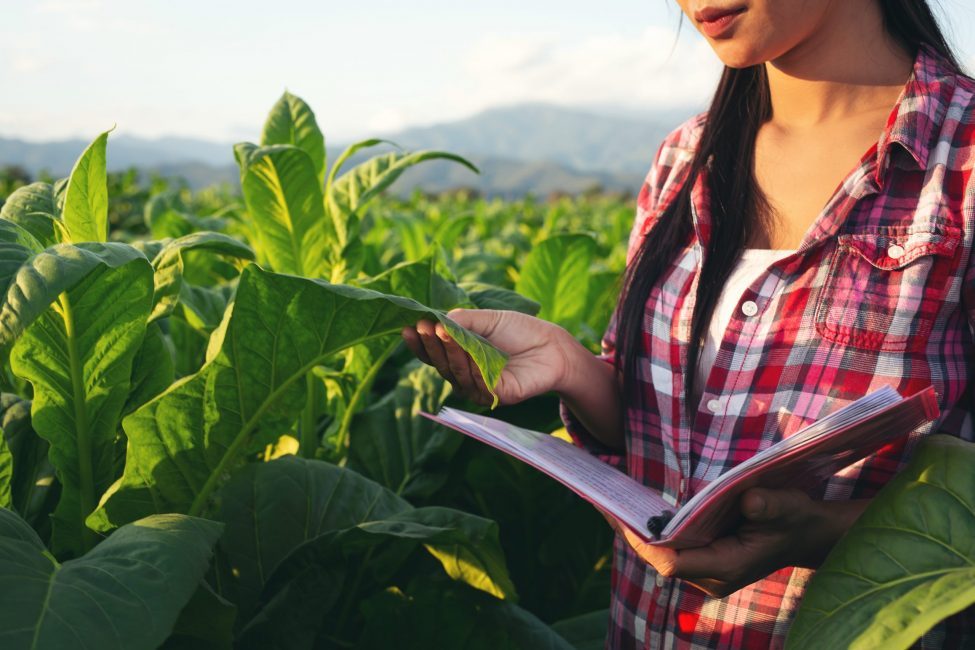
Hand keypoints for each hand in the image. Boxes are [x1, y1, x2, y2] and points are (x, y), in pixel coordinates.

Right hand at [402, 309, 579, 406]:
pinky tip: (467, 350)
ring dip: (449, 353)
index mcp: (461, 357)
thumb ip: (463, 321)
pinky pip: (477, 383)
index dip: (420, 343)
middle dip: (431, 346)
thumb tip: (437, 320)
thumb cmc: (520, 331)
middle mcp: (466, 375)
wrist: (552, 346)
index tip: (409, 327)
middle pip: (440, 364)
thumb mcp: (488, 320)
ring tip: (444, 332)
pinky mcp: (495, 397)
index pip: (433, 354)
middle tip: (425, 327)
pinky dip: (471, 366)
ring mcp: (479, 388)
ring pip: (456, 373)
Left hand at [600, 488, 869, 597]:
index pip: (673, 563)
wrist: (806, 534)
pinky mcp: (703, 560)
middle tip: (602, 501)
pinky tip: (631, 507)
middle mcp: (710, 575)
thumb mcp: (790, 507)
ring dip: (635, 530)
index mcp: (726, 567)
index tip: (625, 516)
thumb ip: (771, 505)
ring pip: (659, 555)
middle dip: (630, 532)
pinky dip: (650, 529)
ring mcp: (705, 570)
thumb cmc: (797, 519)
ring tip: (606, 500)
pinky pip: (668, 548)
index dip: (646, 543)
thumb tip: (749, 501)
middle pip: (658, 560)